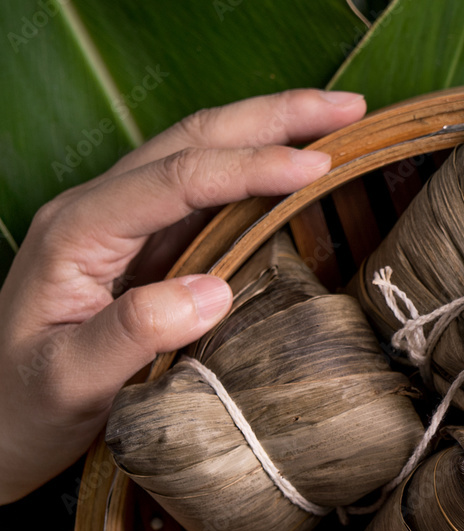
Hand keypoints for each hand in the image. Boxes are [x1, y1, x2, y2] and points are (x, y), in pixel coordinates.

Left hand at [0, 88, 365, 502]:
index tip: (315, 165)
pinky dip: (255, 173)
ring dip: (268, 131)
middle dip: (273, 117)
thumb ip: (132, 333)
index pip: (176, 179)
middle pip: (193, 141)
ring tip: (336, 122)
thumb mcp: (69, 381)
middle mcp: (101, 212)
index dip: (249, 168)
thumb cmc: (24, 405)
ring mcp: (124, 228)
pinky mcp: (146, 251)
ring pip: (201, 155)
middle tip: (347, 108)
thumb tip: (214, 292)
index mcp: (79, 232)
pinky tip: (291, 172)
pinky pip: (205, 197)